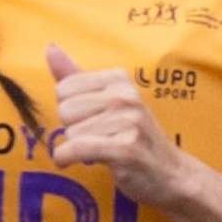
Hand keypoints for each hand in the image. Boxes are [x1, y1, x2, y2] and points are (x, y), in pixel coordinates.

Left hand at [46, 45, 195, 207]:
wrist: (171, 173)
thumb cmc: (134, 136)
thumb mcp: (108, 101)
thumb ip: (76, 75)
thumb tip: (50, 48)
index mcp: (120, 79)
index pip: (64, 89)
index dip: (72, 110)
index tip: (93, 119)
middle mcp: (126, 96)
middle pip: (65, 110)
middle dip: (74, 129)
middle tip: (98, 137)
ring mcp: (129, 121)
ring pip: (70, 133)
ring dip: (77, 148)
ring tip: (103, 150)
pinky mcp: (125, 148)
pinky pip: (75, 149)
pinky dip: (67, 159)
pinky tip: (78, 162)